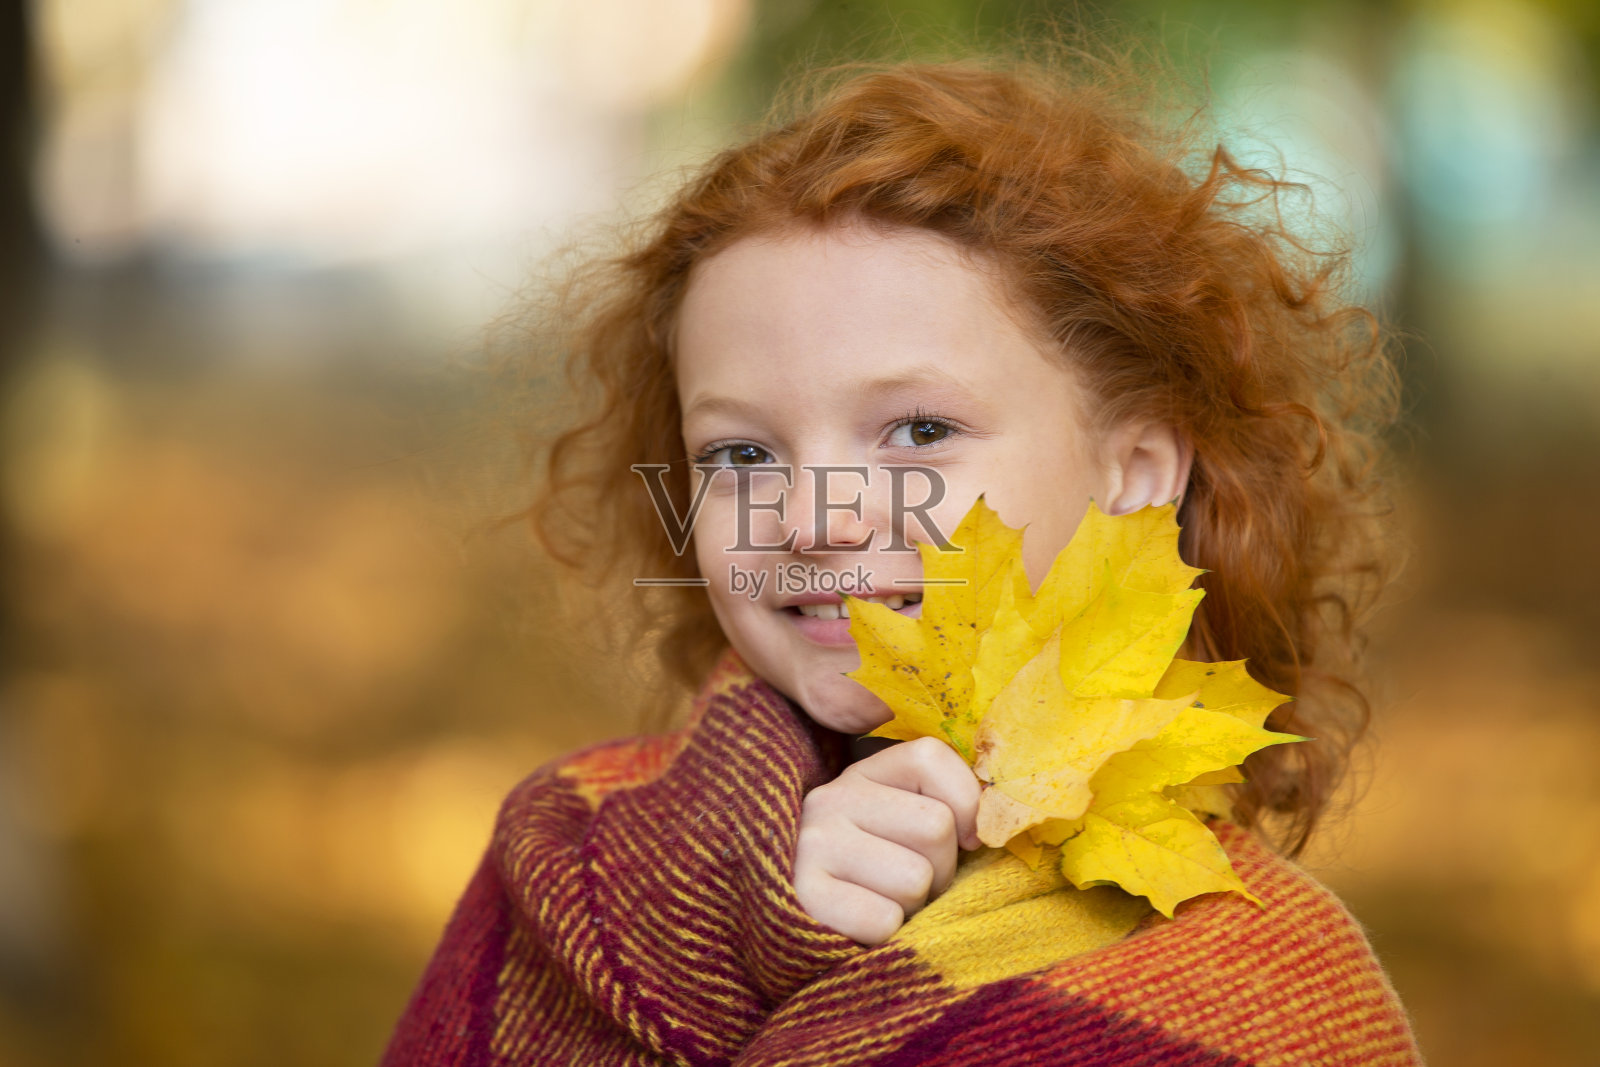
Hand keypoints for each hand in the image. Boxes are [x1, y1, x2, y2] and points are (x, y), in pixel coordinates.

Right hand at [793, 736, 981, 944]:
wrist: (805, 926)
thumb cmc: (876, 879)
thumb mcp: (904, 827)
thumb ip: (946, 806)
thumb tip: (997, 813)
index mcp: (861, 775)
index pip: (929, 757)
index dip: (965, 802)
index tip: (965, 840)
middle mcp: (830, 799)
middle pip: (935, 825)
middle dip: (940, 869)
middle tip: (911, 885)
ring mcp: (813, 845)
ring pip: (915, 878)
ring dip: (913, 906)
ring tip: (885, 903)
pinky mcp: (806, 896)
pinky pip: (884, 920)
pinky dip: (886, 935)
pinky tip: (862, 927)